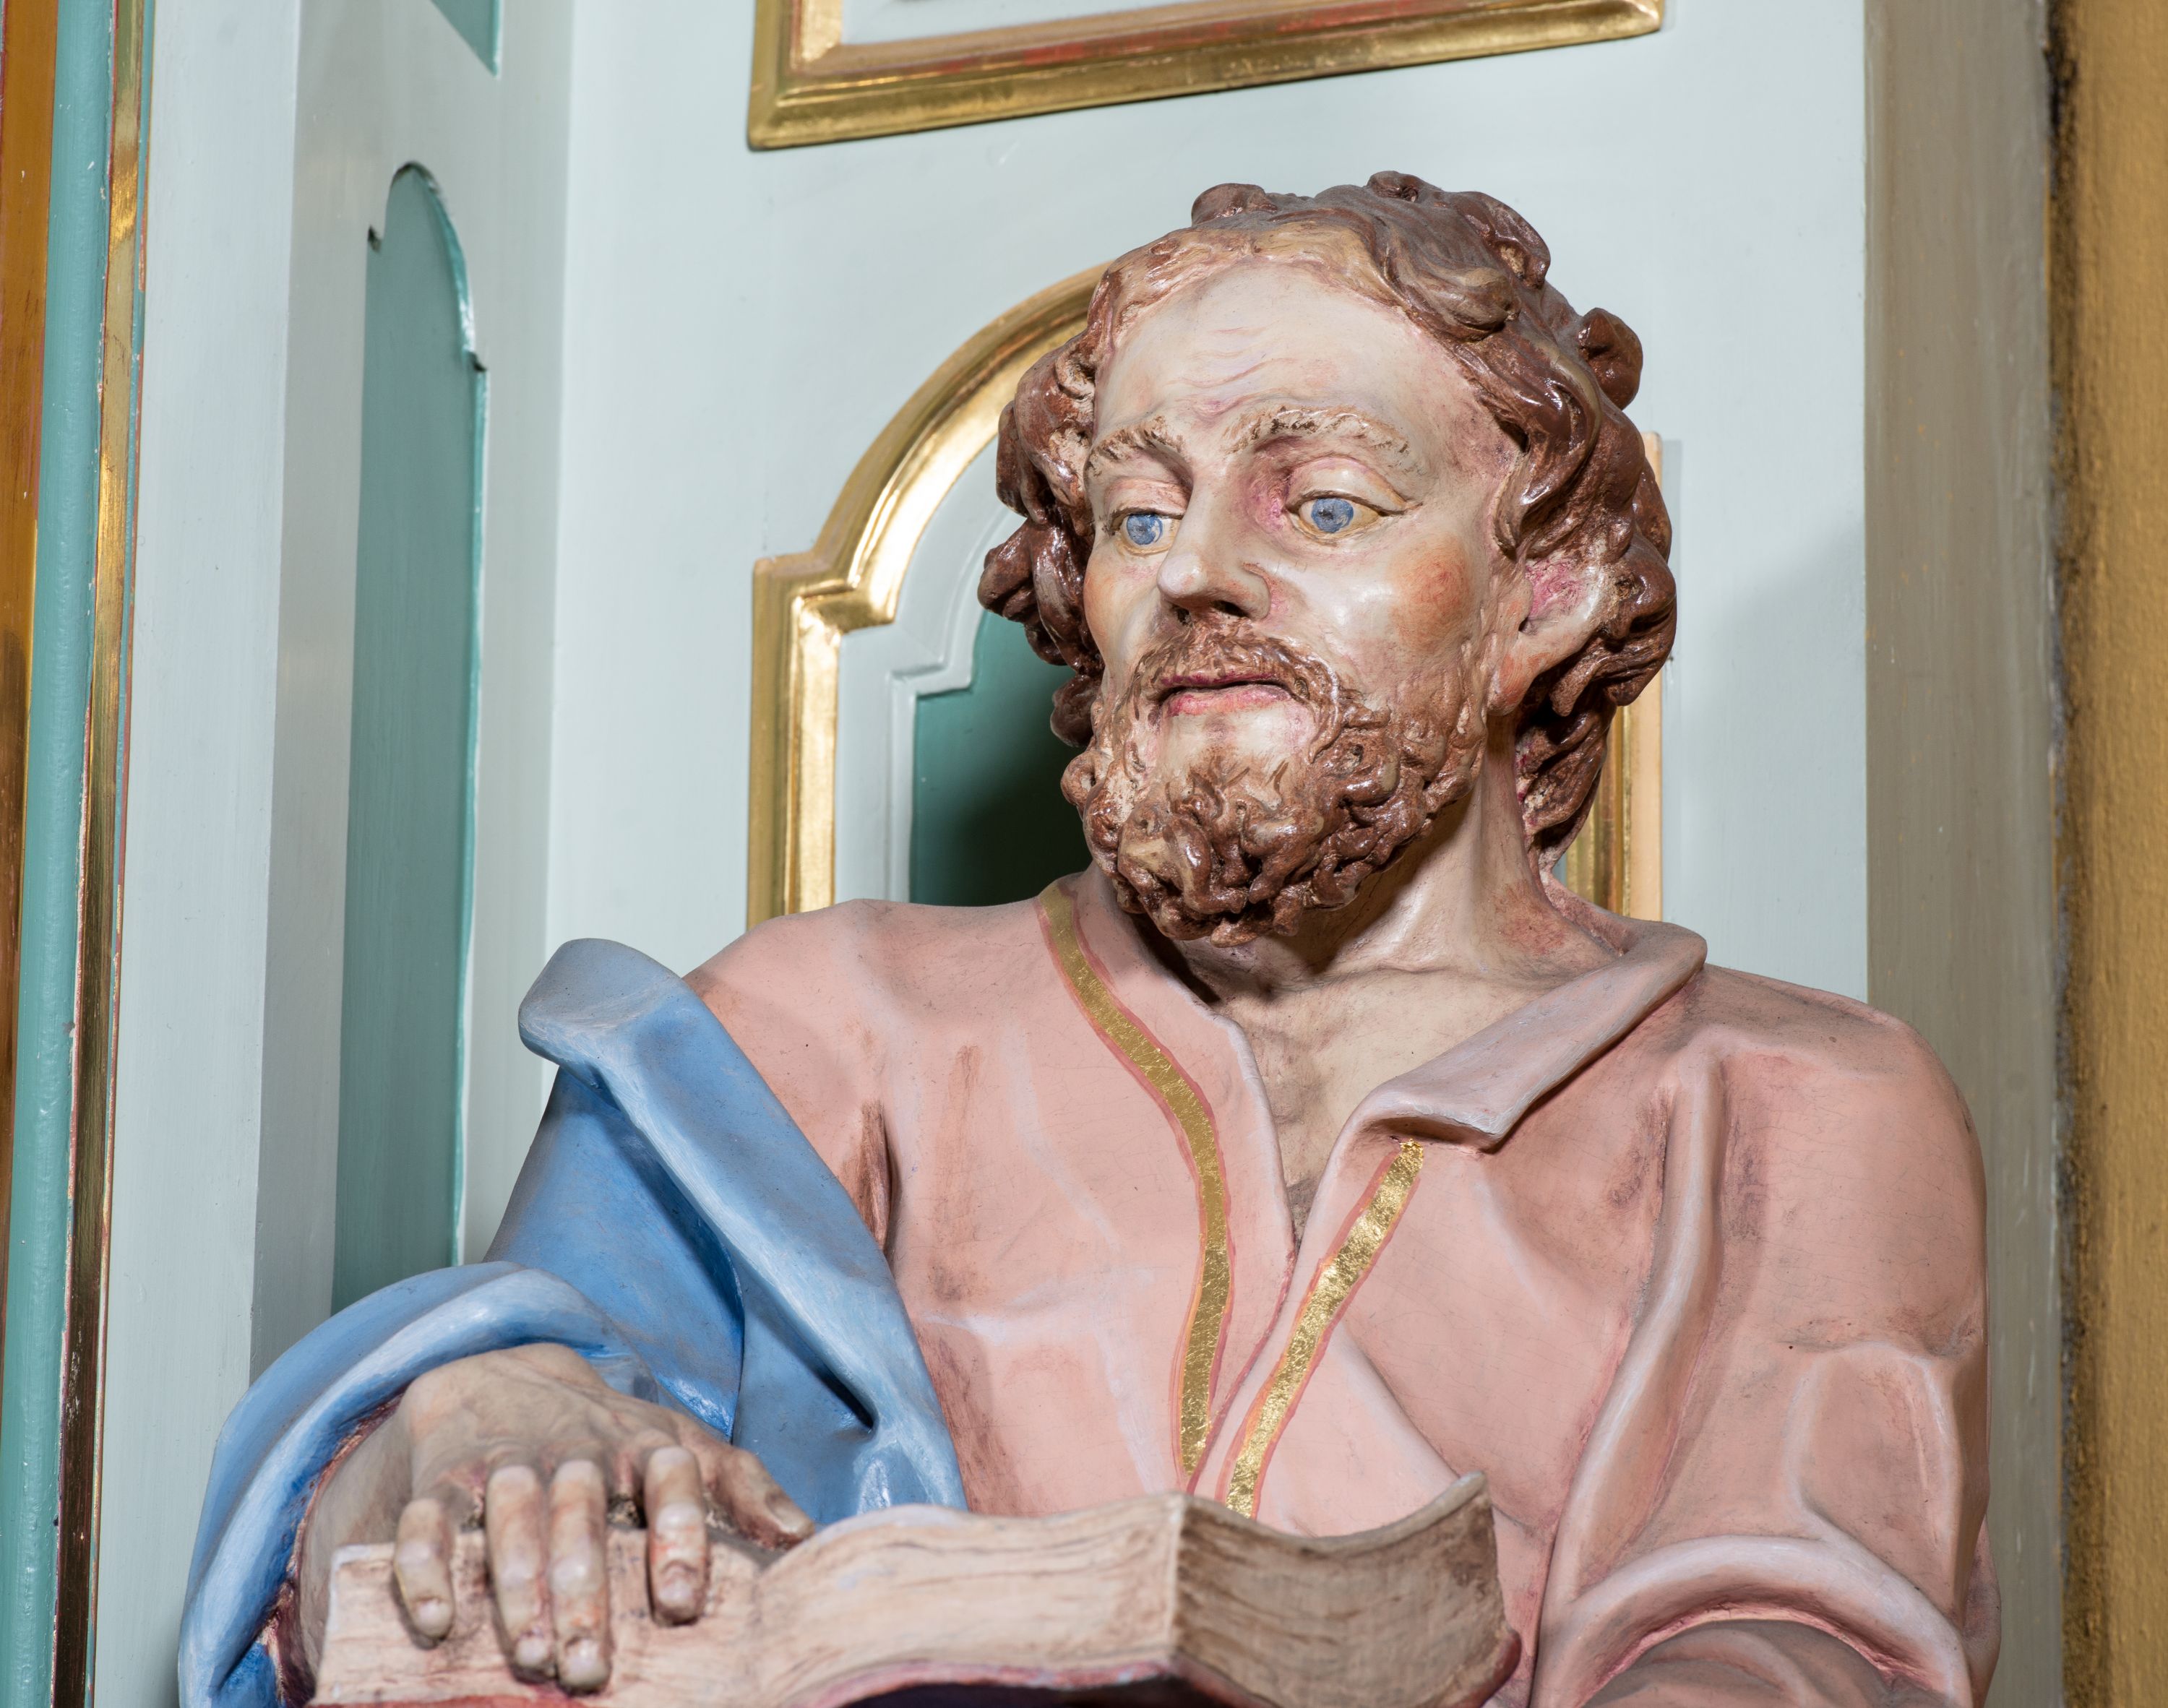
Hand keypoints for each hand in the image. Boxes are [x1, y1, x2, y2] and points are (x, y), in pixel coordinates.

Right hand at [295, 1342, 811, 1691]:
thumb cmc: (613, 1438)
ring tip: (529, 1654)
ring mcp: (507, 1462)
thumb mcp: (686, 1447)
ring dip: (517, 1585)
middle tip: (591, 1668)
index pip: (671, 1480)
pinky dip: (426, 1568)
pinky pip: (427, 1521)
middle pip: (583, 1513)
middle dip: (585, 1591)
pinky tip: (436, 1622)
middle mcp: (577, 1451)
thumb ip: (745, 1488)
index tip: (680, 1604)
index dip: (678, 1537)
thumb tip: (805, 1541)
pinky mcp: (443, 1480)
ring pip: (509, 1516)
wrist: (506, 1379)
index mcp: (646, 1445)